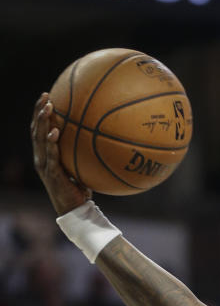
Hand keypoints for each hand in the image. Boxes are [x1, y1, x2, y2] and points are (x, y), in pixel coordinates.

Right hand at [31, 93, 91, 214]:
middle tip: (45, 95)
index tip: (46, 96)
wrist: (74, 209)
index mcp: (44, 155)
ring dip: (42, 121)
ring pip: (39, 139)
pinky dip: (51, 142)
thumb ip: (81, 153)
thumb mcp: (79, 167)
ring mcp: (44, 165)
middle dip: (39, 111)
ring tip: (47, 107)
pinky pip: (50, 155)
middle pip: (35, 129)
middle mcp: (41, 157)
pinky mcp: (51, 173)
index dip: (39, 112)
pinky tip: (54, 131)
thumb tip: (98, 137)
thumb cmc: (79, 189)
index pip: (39, 129)